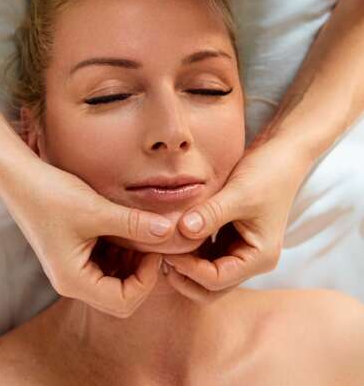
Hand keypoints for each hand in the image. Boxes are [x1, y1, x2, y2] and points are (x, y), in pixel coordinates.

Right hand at [0, 157, 173, 317]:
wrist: (21, 179)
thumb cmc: (51, 195)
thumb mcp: (96, 210)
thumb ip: (133, 224)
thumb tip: (167, 231)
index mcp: (74, 281)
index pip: (123, 302)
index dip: (147, 279)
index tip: (155, 249)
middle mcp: (73, 282)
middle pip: (121, 296)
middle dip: (142, 272)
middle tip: (151, 242)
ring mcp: (73, 269)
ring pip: (115, 279)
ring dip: (133, 261)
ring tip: (139, 232)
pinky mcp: (75, 255)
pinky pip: (106, 263)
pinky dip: (121, 250)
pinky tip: (125, 228)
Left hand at [161, 136, 312, 302]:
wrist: (282, 155)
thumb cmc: (268, 173)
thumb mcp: (239, 193)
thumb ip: (211, 213)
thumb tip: (182, 230)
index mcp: (259, 257)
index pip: (217, 279)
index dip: (188, 269)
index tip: (166, 252)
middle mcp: (251, 259)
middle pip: (211, 287)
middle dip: (184, 276)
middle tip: (160, 255)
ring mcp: (241, 250)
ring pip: (207, 273)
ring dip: (185, 265)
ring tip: (163, 246)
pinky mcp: (230, 238)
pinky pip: (206, 254)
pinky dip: (190, 251)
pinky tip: (174, 236)